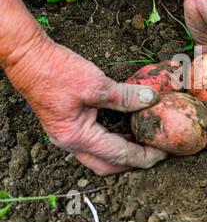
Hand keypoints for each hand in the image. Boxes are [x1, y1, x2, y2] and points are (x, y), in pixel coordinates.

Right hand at [5, 34, 166, 174]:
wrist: (28, 57)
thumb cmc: (56, 71)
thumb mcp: (96, 84)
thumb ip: (126, 96)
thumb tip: (151, 99)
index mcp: (77, 137)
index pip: (118, 154)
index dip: (143, 155)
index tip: (162, 152)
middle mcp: (70, 142)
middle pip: (107, 164)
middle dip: (133, 162)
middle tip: (155, 152)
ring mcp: (67, 135)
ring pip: (100, 155)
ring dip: (122, 152)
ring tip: (144, 141)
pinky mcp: (68, 125)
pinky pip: (94, 141)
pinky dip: (112, 139)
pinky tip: (126, 128)